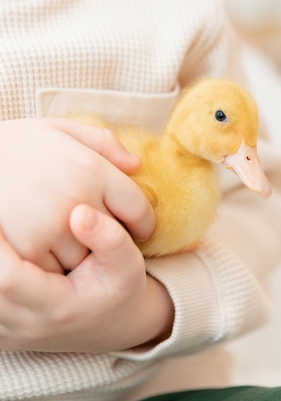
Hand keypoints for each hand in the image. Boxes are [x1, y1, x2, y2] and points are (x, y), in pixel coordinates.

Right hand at [0, 118, 154, 271]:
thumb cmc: (16, 144)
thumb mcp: (60, 129)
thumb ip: (102, 144)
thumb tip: (136, 166)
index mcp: (91, 169)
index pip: (139, 209)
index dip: (144, 222)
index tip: (140, 227)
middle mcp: (76, 200)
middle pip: (115, 237)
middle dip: (112, 237)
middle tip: (101, 233)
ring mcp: (51, 229)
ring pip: (88, 259)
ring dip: (84, 254)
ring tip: (70, 239)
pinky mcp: (26, 251)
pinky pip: (56, 271)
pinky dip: (55, 264)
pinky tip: (47, 247)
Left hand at [0, 205, 173, 352]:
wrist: (116, 325)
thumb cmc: (122, 289)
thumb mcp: (128, 265)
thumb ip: (110, 239)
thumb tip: (80, 213)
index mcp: (57, 309)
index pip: (7, 279)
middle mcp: (26, 325)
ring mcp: (9, 332)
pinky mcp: (1, 331)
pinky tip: (2, 248)